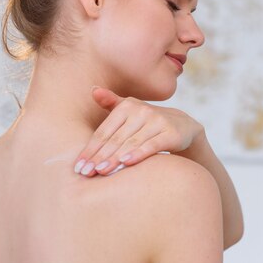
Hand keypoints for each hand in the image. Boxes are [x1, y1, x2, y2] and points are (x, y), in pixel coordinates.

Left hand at [73, 86, 203, 176]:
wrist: (183, 126)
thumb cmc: (147, 122)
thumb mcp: (130, 111)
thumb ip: (111, 103)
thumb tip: (92, 90)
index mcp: (127, 106)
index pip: (104, 131)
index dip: (90, 149)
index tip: (78, 166)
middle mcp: (142, 111)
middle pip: (115, 139)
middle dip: (99, 157)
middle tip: (85, 173)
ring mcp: (157, 121)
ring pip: (131, 143)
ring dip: (114, 158)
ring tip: (101, 171)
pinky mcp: (171, 133)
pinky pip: (152, 145)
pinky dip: (138, 153)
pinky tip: (126, 163)